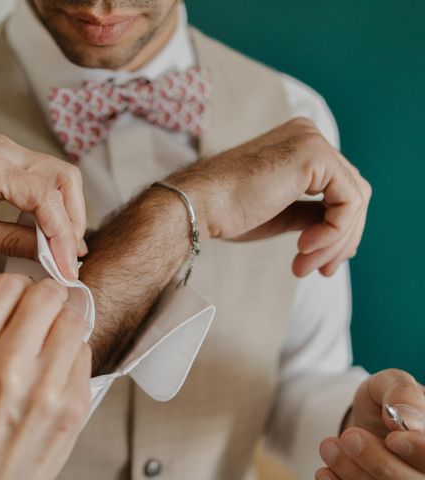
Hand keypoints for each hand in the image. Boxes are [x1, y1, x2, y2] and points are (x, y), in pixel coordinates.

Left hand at [0, 135, 86, 278]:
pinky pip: (46, 179)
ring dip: (68, 213)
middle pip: (64, 179)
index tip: (68, 268)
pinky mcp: (9, 157)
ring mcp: (8, 149)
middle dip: (74, 221)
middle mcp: (4, 149)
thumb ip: (12, 243)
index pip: (45, 199)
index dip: (63, 236)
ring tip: (64, 249)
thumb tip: (52, 257)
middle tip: (69, 257)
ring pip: (60, 177)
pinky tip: (51, 232)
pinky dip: (54, 205)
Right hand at [0, 274, 91, 479]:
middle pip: (46, 294)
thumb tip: (23, 291)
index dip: (15, 286)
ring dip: (63, 322)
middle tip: (40, 310)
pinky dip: (73, 352)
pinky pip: (85, 351)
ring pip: (73, 318)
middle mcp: (5, 367)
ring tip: (50, 339)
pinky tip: (58, 367)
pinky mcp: (74, 406)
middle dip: (45, 297)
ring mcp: (44, 388)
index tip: (19, 294)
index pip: (6, 285)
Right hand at [169, 117, 371, 276]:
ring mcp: (312, 141)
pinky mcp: (314, 155)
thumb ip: (311, 213)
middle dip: (341, 239)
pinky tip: (304, 247)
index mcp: (298, 144)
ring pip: (354, 200)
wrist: (198, 205)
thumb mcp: (280, 213)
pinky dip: (334, 232)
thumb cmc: (227, 211)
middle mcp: (308, 135)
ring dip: (335, 241)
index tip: (321, 264)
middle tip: (321, 271)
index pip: (339, 188)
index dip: (338, 230)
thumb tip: (340, 231)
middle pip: (352, 193)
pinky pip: (348, 202)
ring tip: (306, 264)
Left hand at [316, 369, 424, 478]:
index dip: (419, 451)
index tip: (393, 438)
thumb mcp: (391, 383)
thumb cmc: (385, 402)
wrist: (364, 424)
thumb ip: (403, 394)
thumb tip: (406, 419)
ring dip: (355, 473)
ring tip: (329, 446)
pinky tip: (326, 471)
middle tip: (349, 437)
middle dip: (381, 463)